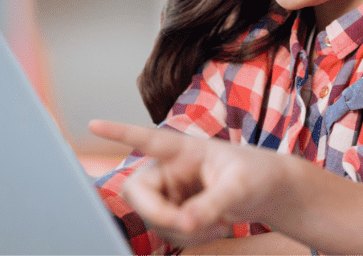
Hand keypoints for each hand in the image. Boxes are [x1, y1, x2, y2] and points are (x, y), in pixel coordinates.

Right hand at [88, 119, 284, 246]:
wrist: (269, 192)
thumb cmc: (258, 175)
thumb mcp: (240, 186)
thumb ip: (211, 203)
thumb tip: (184, 222)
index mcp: (184, 148)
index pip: (148, 139)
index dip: (119, 133)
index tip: (93, 124)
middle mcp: (170, 168)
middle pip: (137, 192)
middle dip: (159, 214)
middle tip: (190, 224)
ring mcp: (171, 191)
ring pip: (154, 219)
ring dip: (183, 231)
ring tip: (219, 223)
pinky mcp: (175, 212)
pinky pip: (168, 232)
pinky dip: (190, 237)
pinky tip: (216, 227)